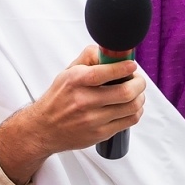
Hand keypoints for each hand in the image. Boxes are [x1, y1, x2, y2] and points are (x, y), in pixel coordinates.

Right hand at [0, 45, 145, 184]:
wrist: (44, 129)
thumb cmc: (58, 98)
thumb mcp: (67, 72)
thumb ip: (88, 58)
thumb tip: (110, 51)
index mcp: (75, 81)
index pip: (104, 72)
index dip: (124, 67)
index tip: (131, 65)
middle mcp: (83, 101)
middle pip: (125, 92)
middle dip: (138, 83)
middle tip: (137, 79)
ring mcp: (92, 120)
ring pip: (131, 107)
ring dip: (140, 98)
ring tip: (136, 93)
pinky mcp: (100, 134)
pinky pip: (128, 122)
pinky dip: (135, 112)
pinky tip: (131, 107)